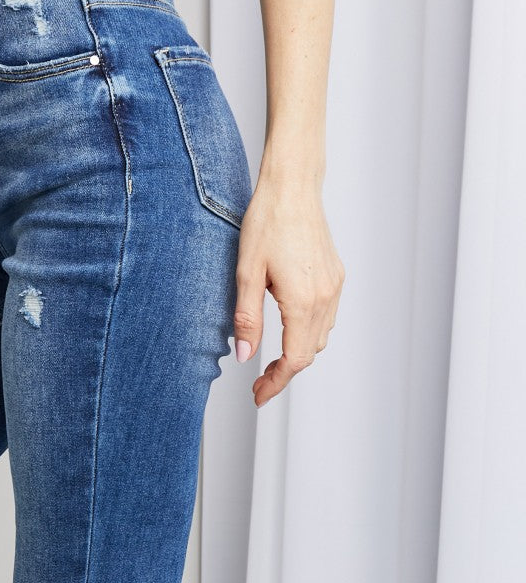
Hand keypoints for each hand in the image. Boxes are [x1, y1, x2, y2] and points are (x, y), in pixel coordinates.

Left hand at [232, 177, 344, 406]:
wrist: (293, 187)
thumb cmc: (267, 223)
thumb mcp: (246, 274)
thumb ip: (246, 320)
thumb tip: (245, 357)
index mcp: (303, 301)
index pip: (294, 360)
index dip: (276, 383)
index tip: (258, 395)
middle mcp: (325, 297)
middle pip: (309, 352)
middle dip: (285, 371)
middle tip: (258, 381)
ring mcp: (334, 286)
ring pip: (320, 336)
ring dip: (298, 352)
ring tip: (271, 358)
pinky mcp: (336, 276)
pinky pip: (326, 316)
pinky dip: (308, 331)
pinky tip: (289, 328)